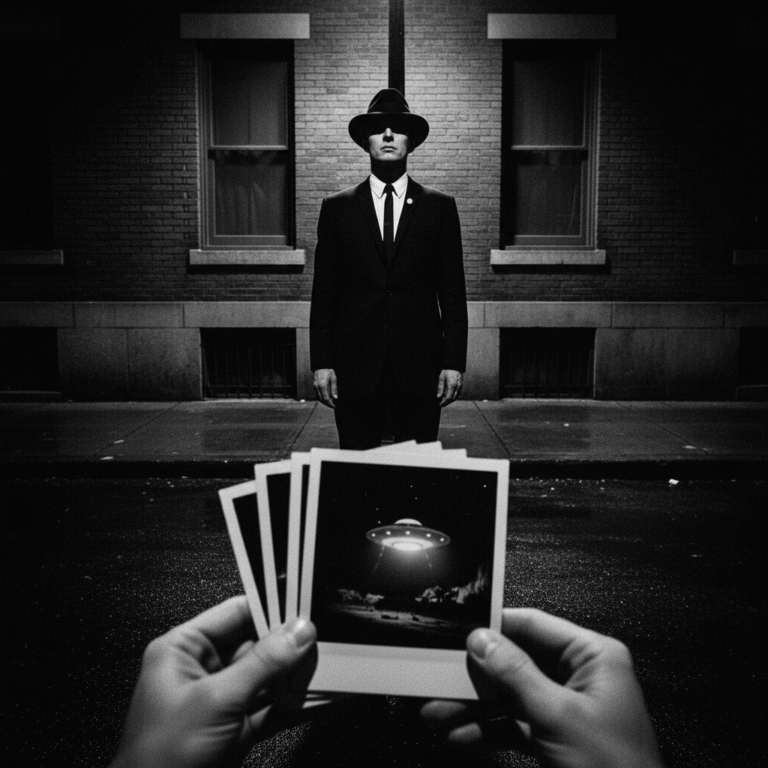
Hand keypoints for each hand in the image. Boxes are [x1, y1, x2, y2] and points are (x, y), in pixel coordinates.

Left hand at [110, 597, 315, 767]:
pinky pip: (271, 707)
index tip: (304, 606)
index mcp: (183, 650)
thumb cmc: (161, 758)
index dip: (269, 608)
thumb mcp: (216, 700)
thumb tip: (298, 631)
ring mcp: (221, 700)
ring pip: (267, 677)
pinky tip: (316, 698)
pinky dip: (293, 704)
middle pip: (256, 644)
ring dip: (294, 676)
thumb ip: (262, 663)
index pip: (234, 613)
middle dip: (288, 646)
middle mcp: (202, 670)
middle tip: (320, 642)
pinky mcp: (236, 728)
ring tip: (325, 668)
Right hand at [313, 368, 337, 407]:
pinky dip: (322, 396)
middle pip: (322, 400)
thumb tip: (335, 397)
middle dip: (327, 403)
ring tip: (331, 401)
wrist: (321, 365)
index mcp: (322, 386)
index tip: (334, 406)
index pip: (326, 399)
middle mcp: (317, 387)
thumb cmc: (328, 371)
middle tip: (333, 404)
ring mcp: (315, 386)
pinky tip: (327, 396)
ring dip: (324, 400)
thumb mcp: (333, 379)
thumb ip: (334, 389)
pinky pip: (318, 394)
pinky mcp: (314, 385)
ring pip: (319, 397)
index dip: (330, 404)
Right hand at [421, 608, 663, 767]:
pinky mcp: (558, 736)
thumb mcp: (558, 715)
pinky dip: (489, 729)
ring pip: (511, 695)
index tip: (458, 631)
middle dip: (477, 676)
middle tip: (442, 677)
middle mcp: (581, 676)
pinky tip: (460, 734)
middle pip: (517, 662)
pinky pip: (516, 722)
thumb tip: (482, 639)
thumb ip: (516, 674)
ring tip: (439, 711)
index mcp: (594, 657)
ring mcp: (568, 707)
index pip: (535, 625)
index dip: (496, 626)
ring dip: (476, 706)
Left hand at [437, 369, 462, 406]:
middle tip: (441, 403)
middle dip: (447, 402)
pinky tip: (449, 396)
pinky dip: (453, 397)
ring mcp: (460, 387)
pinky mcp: (461, 386)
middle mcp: (457, 387)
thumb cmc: (447, 371)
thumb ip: (440, 388)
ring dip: (450, 400)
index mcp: (452, 385)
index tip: (440, 404)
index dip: (444, 402)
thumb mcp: (441, 378)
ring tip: (444, 400)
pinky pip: (458, 394)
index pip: (448, 398)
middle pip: (452, 399)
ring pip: (456, 397)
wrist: (454, 365)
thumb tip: (439, 397)